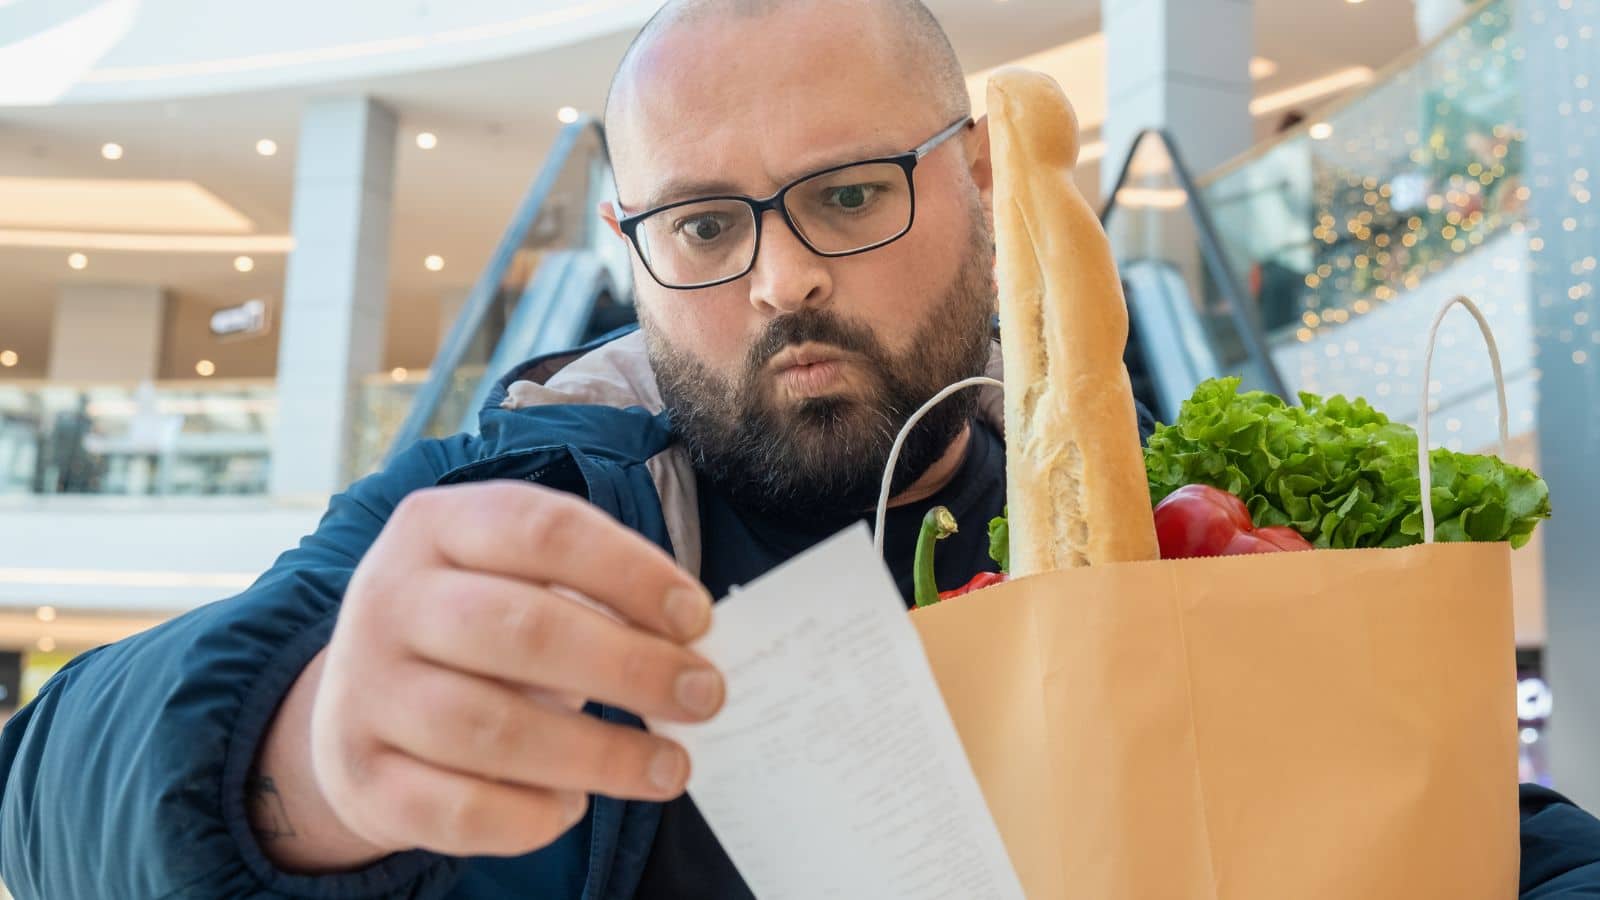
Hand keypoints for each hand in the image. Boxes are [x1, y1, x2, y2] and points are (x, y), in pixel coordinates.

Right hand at [253, 481, 722, 868]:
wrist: (357, 704)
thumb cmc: (477, 630)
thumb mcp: (516, 578)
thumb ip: (594, 593)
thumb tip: (691, 648)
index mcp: (437, 526)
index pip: (542, 530)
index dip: (629, 573)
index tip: (697, 619)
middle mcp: (389, 599)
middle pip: (520, 630)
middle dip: (630, 667)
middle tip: (703, 696)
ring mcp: (366, 691)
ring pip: (491, 730)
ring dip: (600, 755)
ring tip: (670, 767)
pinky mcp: (364, 778)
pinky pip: (459, 809)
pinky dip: (530, 816)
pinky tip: (572, 805)